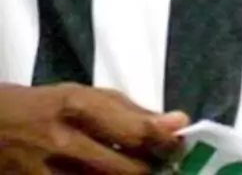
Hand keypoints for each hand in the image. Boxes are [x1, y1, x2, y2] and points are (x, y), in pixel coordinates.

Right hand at [0, 82, 188, 173]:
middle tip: (162, 163)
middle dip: (152, 169)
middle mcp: (62, 144)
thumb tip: (173, 123)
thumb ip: (124, 110)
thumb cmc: (40, 108)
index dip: (164, 139)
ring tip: (135, 168)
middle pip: (127, 172)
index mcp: (75, 107)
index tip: (181, 138)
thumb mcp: (77, 95)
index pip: (132, 131)